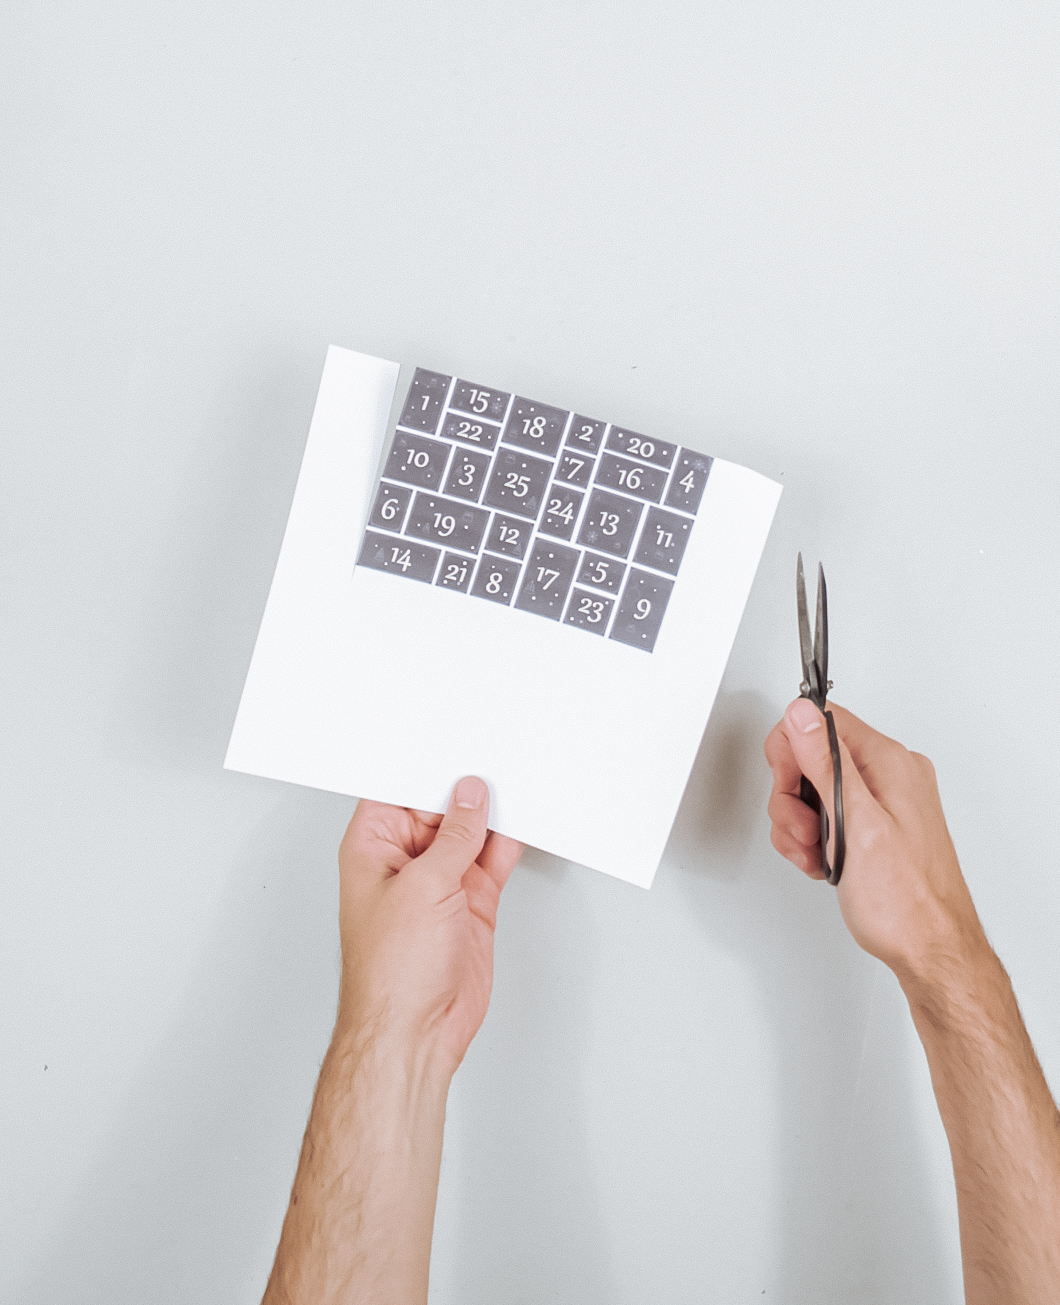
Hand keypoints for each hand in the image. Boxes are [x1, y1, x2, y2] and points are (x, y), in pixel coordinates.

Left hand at [337, 777, 523, 1077]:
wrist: (416, 1032)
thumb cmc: (391, 972)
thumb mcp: (425, 886)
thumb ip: (454, 836)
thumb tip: (470, 796)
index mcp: (373, 846)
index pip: (398, 789)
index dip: (425, 767)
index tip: (457, 746)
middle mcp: (405, 860)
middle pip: (440, 806)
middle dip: (467, 787)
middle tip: (498, 759)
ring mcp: (440, 882)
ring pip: (472, 832)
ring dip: (493, 815)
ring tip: (519, 781)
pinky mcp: (471, 902)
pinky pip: (493, 860)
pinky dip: (509, 844)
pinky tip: (525, 822)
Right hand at [764, 699, 985, 980]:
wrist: (930, 948)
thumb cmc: (903, 899)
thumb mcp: (855, 823)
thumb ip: (825, 763)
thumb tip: (802, 713)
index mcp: (888, 762)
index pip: (821, 720)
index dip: (792, 753)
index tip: (791, 788)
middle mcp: (890, 774)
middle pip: (812, 755)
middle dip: (793, 796)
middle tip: (806, 831)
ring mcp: (885, 800)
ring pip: (814, 788)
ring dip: (801, 824)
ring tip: (818, 853)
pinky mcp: (877, 824)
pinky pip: (828, 813)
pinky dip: (816, 838)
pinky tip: (825, 860)